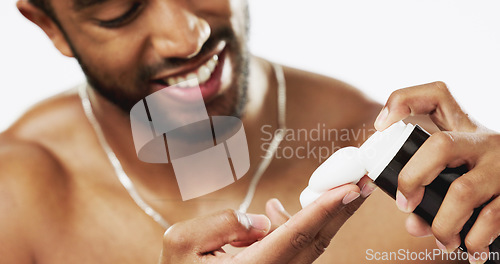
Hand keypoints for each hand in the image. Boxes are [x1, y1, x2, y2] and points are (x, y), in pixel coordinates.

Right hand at [159, 182, 368, 262]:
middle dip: (343, 210)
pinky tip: (274, 212)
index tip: (351, 188)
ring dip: (317, 215)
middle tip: (364, 183)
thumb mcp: (183, 243)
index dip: (326, 209)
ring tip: (303, 195)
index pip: (297, 235)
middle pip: (317, 242)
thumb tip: (264, 220)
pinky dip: (292, 226)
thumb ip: (224, 222)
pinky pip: (293, 249)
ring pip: (307, 245)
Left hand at [374, 81, 499, 262]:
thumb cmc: (484, 177)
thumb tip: (414, 223)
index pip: (436, 95)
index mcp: (464, 129)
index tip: (380, 125)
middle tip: (404, 204)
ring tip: (442, 240)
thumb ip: (430, 190)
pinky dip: (476, 239)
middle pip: (440, 146)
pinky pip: (493, 217)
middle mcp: (484, 141)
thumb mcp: (460, 167)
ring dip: (443, 223)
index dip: (404, 101)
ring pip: (463, 191)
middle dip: (413, 177)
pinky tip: (472, 249)